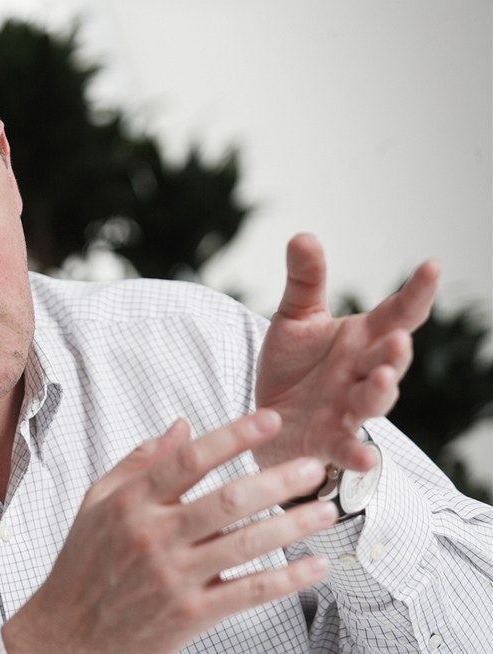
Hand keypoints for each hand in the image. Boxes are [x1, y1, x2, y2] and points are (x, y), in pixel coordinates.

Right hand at [2, 410, 337, 653]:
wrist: (68, 632)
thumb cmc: (84, 564)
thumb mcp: (97, 501)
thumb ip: (139, 461)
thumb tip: (182, 426)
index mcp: (132, 503)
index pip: (188, 460)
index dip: (233, 436)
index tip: (270, 420)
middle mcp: (154, 536)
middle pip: (227, 501)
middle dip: (277, 480)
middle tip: (312, 466)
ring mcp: (174, 577)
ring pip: (246, 544)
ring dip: (293, 525)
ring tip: (324, 509)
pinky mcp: (190, 614)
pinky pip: (248, 592)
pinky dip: (287, 579)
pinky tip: (315, 566)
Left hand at [253, 234, 438, 471]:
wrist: (267, 419)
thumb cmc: (292, 367)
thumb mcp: (295, 319)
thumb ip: (305, 282)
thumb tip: (304, 236)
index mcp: (361, 339)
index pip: (398, 313)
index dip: (417, 292)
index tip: (432, 265)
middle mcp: (362, 373)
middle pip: (391, 360)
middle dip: (396, 351)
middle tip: (396, 340)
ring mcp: (348, 409)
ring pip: (374, 401)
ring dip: (381, 392)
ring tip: (382, 378)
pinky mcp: (328, 441)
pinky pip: (348, 449)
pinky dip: (357, 454)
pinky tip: (365, 458)